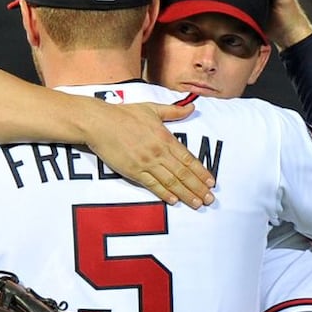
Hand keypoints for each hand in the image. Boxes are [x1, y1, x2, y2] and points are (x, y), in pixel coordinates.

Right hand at [84, 100, 215, 208]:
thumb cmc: (124, 114)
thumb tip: (191, 107)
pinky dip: (164, 193)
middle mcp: (159, 152)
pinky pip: (152, 185)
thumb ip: (173, 111)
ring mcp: (146, 163)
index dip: (201, 172)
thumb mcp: (151, 109)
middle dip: (198, 187)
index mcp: (165, 138)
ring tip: (197, 203)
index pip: (188, 159)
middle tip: (209, 199)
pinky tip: (174, 201)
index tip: (211, 182)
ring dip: (186, 194)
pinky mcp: (133, 171)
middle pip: (183, 173)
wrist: (100, 123)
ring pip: (171, 182)